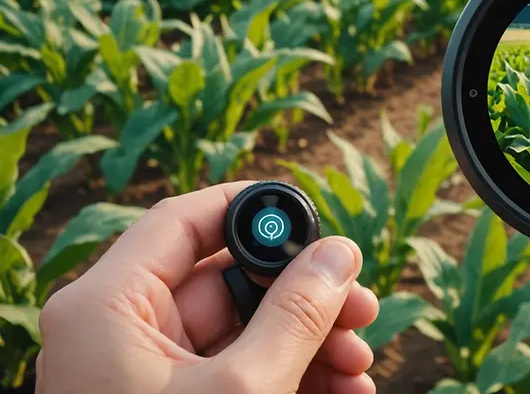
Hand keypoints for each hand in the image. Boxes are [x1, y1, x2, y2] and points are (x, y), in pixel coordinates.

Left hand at [36, 182, 379, 393]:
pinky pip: (240, 373)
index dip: (254, 212)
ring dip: (311, 342)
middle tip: (361, 307)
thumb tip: (339, 253)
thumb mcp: (243, 390)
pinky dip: (291, 377)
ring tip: (362, 365)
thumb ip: (296, 315)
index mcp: (109, 307)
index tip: (317, 221)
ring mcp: (149, 374)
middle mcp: (122, 331)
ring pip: (245, 331)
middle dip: (304, 297)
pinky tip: (342, 391)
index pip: (186, 221)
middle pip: (229, 282)